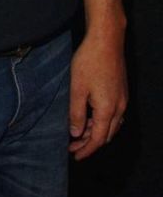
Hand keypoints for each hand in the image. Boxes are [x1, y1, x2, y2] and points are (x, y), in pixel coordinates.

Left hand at [68, 28, 127, 160]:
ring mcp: (122, 99)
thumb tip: (77, 134)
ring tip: (79, 133)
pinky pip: (114, 115)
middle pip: (107, 135)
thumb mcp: (77, 89)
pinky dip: (103, 121)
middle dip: (90, 143)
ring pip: (112, 125)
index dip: (86, 150)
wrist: (106, 40)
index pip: (98, 139)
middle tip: (73, 147)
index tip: (74, 156)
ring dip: (97, 132)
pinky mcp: (121, 91)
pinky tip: (91, 117)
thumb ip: (77, 113)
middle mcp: (119, 107)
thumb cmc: (89, 62)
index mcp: (107, 110)